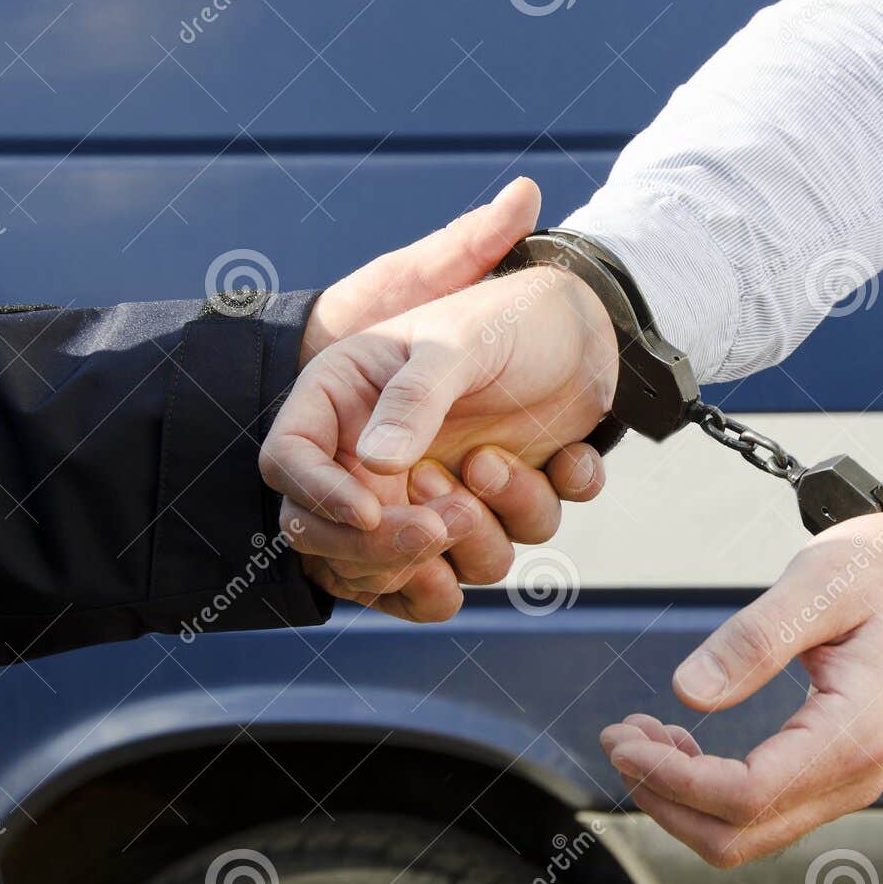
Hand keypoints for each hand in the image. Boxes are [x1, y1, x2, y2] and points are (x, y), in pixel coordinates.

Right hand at [264, 258, 619, 616]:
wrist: (594, 330)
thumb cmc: (513, 319)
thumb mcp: (461, 342)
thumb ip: (415, 398)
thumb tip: (373, 465)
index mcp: (346, 400)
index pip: (289, 462)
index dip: (317, 499)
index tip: (368, 512)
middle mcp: (378, 456)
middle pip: (347, 542)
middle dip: (397, 548)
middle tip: (447, 520)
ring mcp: (433, 492)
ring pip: (435, 564)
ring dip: (478, 530)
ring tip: (499, 460)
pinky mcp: (489, 513)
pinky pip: (503, 552)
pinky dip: (536, 513)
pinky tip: (567, 461)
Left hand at [598, 510, 882, 867]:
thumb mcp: (820, 582)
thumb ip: (755, 640)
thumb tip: (689, 692)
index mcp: (853, 734)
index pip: (744, 796)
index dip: (670, 779)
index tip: (621, 737)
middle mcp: (856, 775)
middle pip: (737, 837)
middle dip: (664, 798)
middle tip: (620, 738)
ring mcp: (849, 779)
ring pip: (747, 833)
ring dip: (682, 797)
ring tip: (643, 733)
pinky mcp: (837, 768)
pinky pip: (764, 807)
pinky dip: (710, 789)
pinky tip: (681, 740)